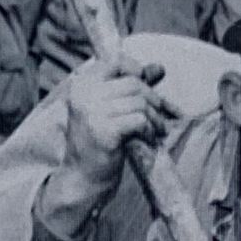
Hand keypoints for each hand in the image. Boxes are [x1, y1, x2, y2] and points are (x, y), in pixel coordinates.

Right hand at [59, 51, 174, 183]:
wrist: (81, 179)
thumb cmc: (97, 144)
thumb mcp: (109, 110)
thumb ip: (131, 87)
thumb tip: (159, 68)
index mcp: (80, 86)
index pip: (115, 61)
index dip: (136, 71)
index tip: (146, 91)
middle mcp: (83, 95)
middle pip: (133, 83)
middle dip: (153, 99)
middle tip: (159, 117)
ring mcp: (92, 112)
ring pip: (139, 102)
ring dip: (155, 118)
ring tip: (158, 130)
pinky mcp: (104, 130)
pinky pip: (139, 120)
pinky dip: (150, 130)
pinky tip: (149, 139)